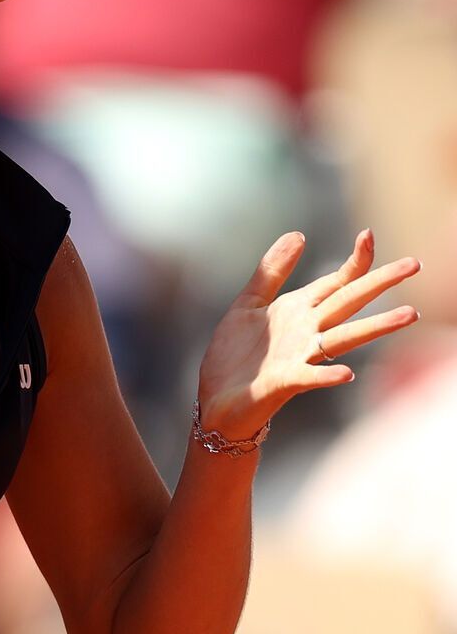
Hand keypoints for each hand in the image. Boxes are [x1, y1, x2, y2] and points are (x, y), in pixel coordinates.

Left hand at [197, 229, 421, 441]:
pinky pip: (310, 378)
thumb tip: (298, 234)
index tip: (368, 234)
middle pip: (349, 302)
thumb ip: (271, 271)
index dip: (353, 260)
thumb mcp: (248, 304)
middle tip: (414, 264)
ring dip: (374, 327)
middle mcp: (307, 332)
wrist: (219, 399)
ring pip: (343, 338)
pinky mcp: (284, 381)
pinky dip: (328, 375)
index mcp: (298, 310)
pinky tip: (347, 373)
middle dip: (379, 283)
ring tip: (408, 314)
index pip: (336, 282)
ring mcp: (299, 357)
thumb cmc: (236, 355)